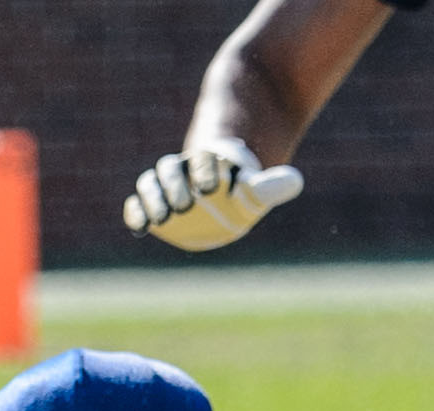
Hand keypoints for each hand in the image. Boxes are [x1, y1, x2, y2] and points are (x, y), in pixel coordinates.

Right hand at [122, 137, 303, 252]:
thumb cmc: (242, 192)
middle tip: (185, 207)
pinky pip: (137, 205)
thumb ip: (272, 186)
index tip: (212, 188)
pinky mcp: (152, 208)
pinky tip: (142, 229)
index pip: (202, 158)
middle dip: (175, 186)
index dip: (205, 169)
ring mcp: (164, 189)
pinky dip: (136, 214)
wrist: (219, 198)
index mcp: (207, 161)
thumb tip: (296, 181)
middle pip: (169, 168)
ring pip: (149, 183)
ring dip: (153, 199)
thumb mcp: (258, 190)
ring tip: (163, 220)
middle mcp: (181, 170)